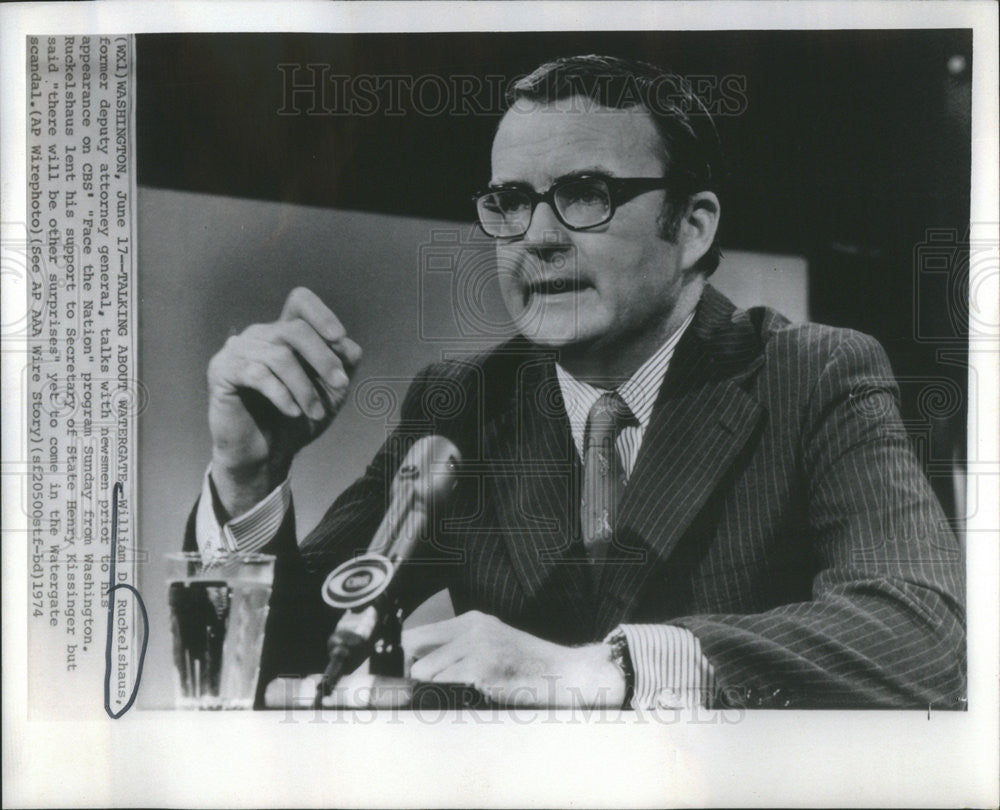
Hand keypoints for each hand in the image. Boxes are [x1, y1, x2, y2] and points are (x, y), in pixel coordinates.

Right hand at [207, 287, 361, 514]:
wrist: (266, 454)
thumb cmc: (298, 418)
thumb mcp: (330, 392)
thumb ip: (343, 364)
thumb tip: (347, 344)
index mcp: (285, 333)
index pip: (300, 301)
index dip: (321, 314)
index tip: (339, 339)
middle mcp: (260, 335)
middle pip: (296, 330)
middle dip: (323, 358)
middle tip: (340, 385)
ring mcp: (238, 350)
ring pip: (279, 356)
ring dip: (305, 387)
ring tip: (315, 412)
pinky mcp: (222, 370)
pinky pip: (257, 373)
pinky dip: (282, 394)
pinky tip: (293, 411)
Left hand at [403, 610, 624, 707]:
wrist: (562, 673)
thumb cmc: (526, 666)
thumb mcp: (491, 644)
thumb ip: (459, 648)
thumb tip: (418, 665)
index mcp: (472, 620)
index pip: (419, 632)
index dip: (408, 656)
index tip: (409, 673)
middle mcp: (472, 628)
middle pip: (415, 648)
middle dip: (414, 671)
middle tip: (423, 687)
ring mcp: (477, 646)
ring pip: (427, 669)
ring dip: (432, 686)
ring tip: (452, 693)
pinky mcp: (482, 668)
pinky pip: (445, 682)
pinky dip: (447, 693)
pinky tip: (466, 695)